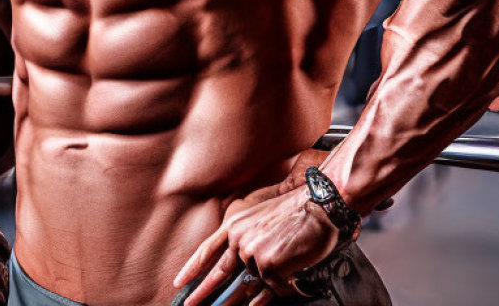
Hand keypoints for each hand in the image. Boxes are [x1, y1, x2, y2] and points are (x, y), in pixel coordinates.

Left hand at [174, 184, 341, 305]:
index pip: (208, 250)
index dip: (192, 268)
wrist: (319, 204)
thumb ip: (248, 237)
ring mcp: (252, 252)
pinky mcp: (268, 264)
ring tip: (233, 305)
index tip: (179, 283)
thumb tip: (243, 263)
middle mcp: (239, 238)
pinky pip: (271, 287)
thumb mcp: (262, 216)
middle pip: (220, 273)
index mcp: (235, 224)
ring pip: (252, 282)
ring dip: (247, 295)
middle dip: (202, 294)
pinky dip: (279, 286)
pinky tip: (284, 282)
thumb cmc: (297, 209)